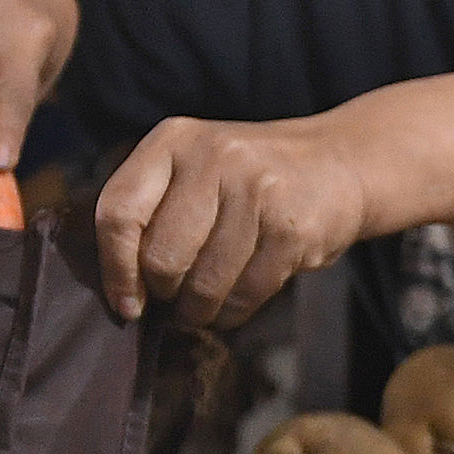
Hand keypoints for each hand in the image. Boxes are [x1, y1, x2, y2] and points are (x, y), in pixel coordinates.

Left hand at [96, 117, 369, 327]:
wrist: (338, 164)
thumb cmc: (248, 182)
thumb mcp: (193, 172)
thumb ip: (152, 214)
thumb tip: (122, 294)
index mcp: (173, 140)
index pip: (118, 212)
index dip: (115, 269)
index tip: (126, 304)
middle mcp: (212, 156)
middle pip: (160, 257)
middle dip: (165, 293)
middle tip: (176, 298)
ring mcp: (255, 189)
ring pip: (203, 285)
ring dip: (200, 311)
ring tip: (205, 305)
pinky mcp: (290, 226)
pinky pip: (244, 294)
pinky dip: (233, 313)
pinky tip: (234, 304)